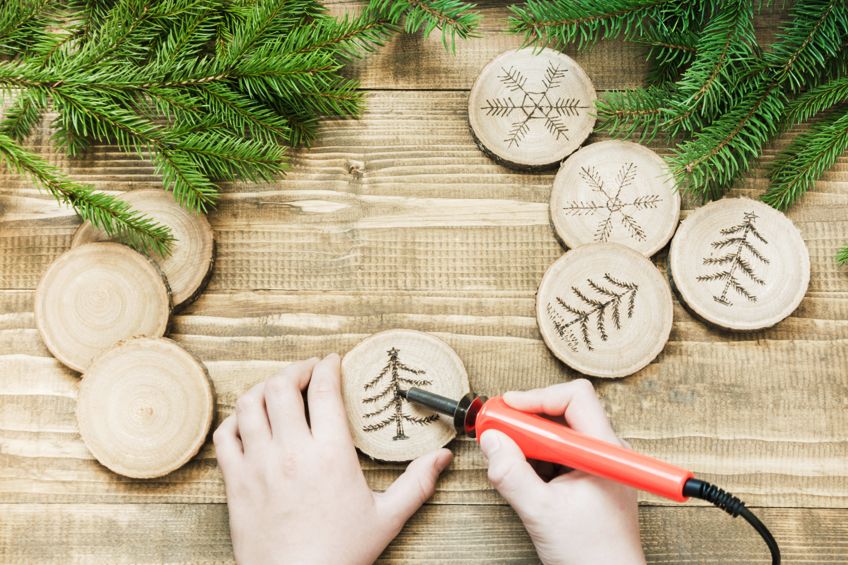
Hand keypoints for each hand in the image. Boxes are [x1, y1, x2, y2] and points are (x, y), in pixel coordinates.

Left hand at [213, 354, 452, 564]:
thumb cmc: (340, 553)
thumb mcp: (387, 518)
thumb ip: (417, 483)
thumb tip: (442, 457)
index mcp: (330, 455)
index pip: (324, 391)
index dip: (328, 366)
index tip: (333, 361)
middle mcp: (291, 452)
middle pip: (283, 387)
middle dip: (296, 370)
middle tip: (308, 372)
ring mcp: (258, 465)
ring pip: (250, 404)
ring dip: (264, 389)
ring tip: (279, 390)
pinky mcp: (235, 482)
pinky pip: (225, 435)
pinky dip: (236, 420)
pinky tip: (250, 422)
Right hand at [479, 379, 644, 564]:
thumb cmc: (591, 556)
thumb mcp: (540, 513)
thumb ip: (511, 473)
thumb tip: (490, 440)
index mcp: (605, 452)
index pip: (575, 398)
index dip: (537, 397)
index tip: (507, 408)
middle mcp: (605, 452)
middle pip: (563, 412)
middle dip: (526, 420)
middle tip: (497, 429)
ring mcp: (597, 466)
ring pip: (558, 435)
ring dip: (529, 442)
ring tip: (507, 458)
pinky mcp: (588, 480)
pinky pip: (558, 455)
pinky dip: (535, 459)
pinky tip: (522, 476)